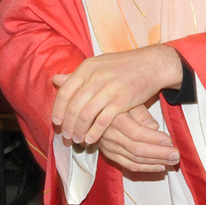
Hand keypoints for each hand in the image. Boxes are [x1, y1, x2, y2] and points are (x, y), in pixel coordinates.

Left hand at [50, 45, 184, 146]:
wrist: (151, 64)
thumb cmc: (122, 66)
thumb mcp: (97, 65)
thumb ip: (77, 75)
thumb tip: (55, 79)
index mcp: (86, 68)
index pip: (65, 92)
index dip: (58, 109)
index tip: (56, 122)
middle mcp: (95, 78)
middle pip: (73, 106)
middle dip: (67, 125)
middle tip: (66, 136)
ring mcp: (108, 89)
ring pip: (86, 115)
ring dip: (79, 130)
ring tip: (77, 140)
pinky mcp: (122, 101)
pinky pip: (102, 121)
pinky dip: (94, 132)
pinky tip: (91, 140)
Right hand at [96, 107, 180, 173]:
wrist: (97, 112)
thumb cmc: (119, 105)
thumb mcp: (131, 102)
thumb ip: (142, 115)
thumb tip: (153, 128)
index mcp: (115, 118)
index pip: (136, 133)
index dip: (153, 138)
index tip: (169, 140)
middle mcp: (109, 135)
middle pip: (136, 149)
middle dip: (159, 153)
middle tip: (176, 154)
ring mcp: (108, 147)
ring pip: (134, 159)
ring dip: (155, 162)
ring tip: (172, 161)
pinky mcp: (109, 155)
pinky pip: (128, 165)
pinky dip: (145, 168)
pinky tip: (159, 166)